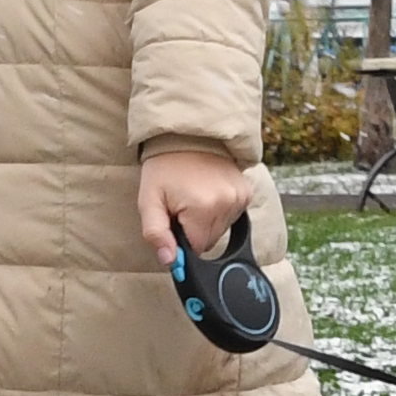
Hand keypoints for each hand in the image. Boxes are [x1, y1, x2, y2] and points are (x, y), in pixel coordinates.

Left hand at [136, 144, 255, 265]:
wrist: (188, 134)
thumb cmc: (164, 167)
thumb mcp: (148, 200)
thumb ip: (156, 233)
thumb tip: (169, 261)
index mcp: (202, 208)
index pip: (196, 248)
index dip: (181, 239)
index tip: (174, 220)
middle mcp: (226, 203)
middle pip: (210, 240)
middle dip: (194, 230)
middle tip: (182, 205)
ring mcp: (240, 197)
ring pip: (221, 230)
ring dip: (207, 221)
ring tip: (194, 196)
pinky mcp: (247, 192)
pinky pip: (232, 216)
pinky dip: (220, 210)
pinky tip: (209, 192)